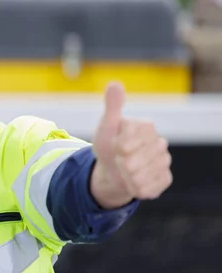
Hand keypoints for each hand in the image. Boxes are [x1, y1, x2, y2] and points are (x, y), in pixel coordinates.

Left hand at [91, 82, 172, 208]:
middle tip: (118, 159)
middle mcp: (160, 142)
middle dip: (119, 163)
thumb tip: (114, 83)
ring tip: (125, 170)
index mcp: (146, 126)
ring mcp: (164, 161)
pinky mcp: (165, 179)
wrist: (114, 169)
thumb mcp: (106, 125)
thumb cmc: (109, 145)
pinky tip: (133, 181)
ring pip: (139, 177)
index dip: (115, 147)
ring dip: (125, 177)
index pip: (125, 144)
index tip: (114, 144)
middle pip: (131, 162)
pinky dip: (135, 188)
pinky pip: (147, 189)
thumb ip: (112, 106)